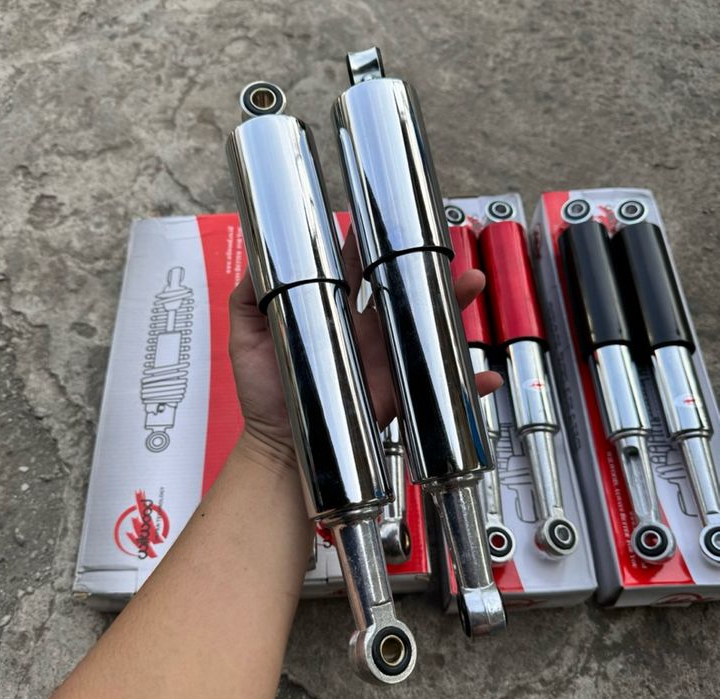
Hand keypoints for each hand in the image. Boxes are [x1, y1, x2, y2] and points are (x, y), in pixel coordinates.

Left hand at [229, 231, 502, 456]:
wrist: (283, 446)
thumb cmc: (264, 392)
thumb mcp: (246, 340)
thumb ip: (247, 300)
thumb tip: (256, 258)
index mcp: (334, 313)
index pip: (355, 270)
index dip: (367, 244)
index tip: (378, 219)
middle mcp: (365, 330)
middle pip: (398, 289)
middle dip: (420, 264)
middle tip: (437, 242)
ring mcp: (385, 359)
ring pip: (425, 325)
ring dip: (453, 304)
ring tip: (472, 283)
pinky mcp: (397, 391)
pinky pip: (436, 384)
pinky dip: (466, 382)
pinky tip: (485, 376)